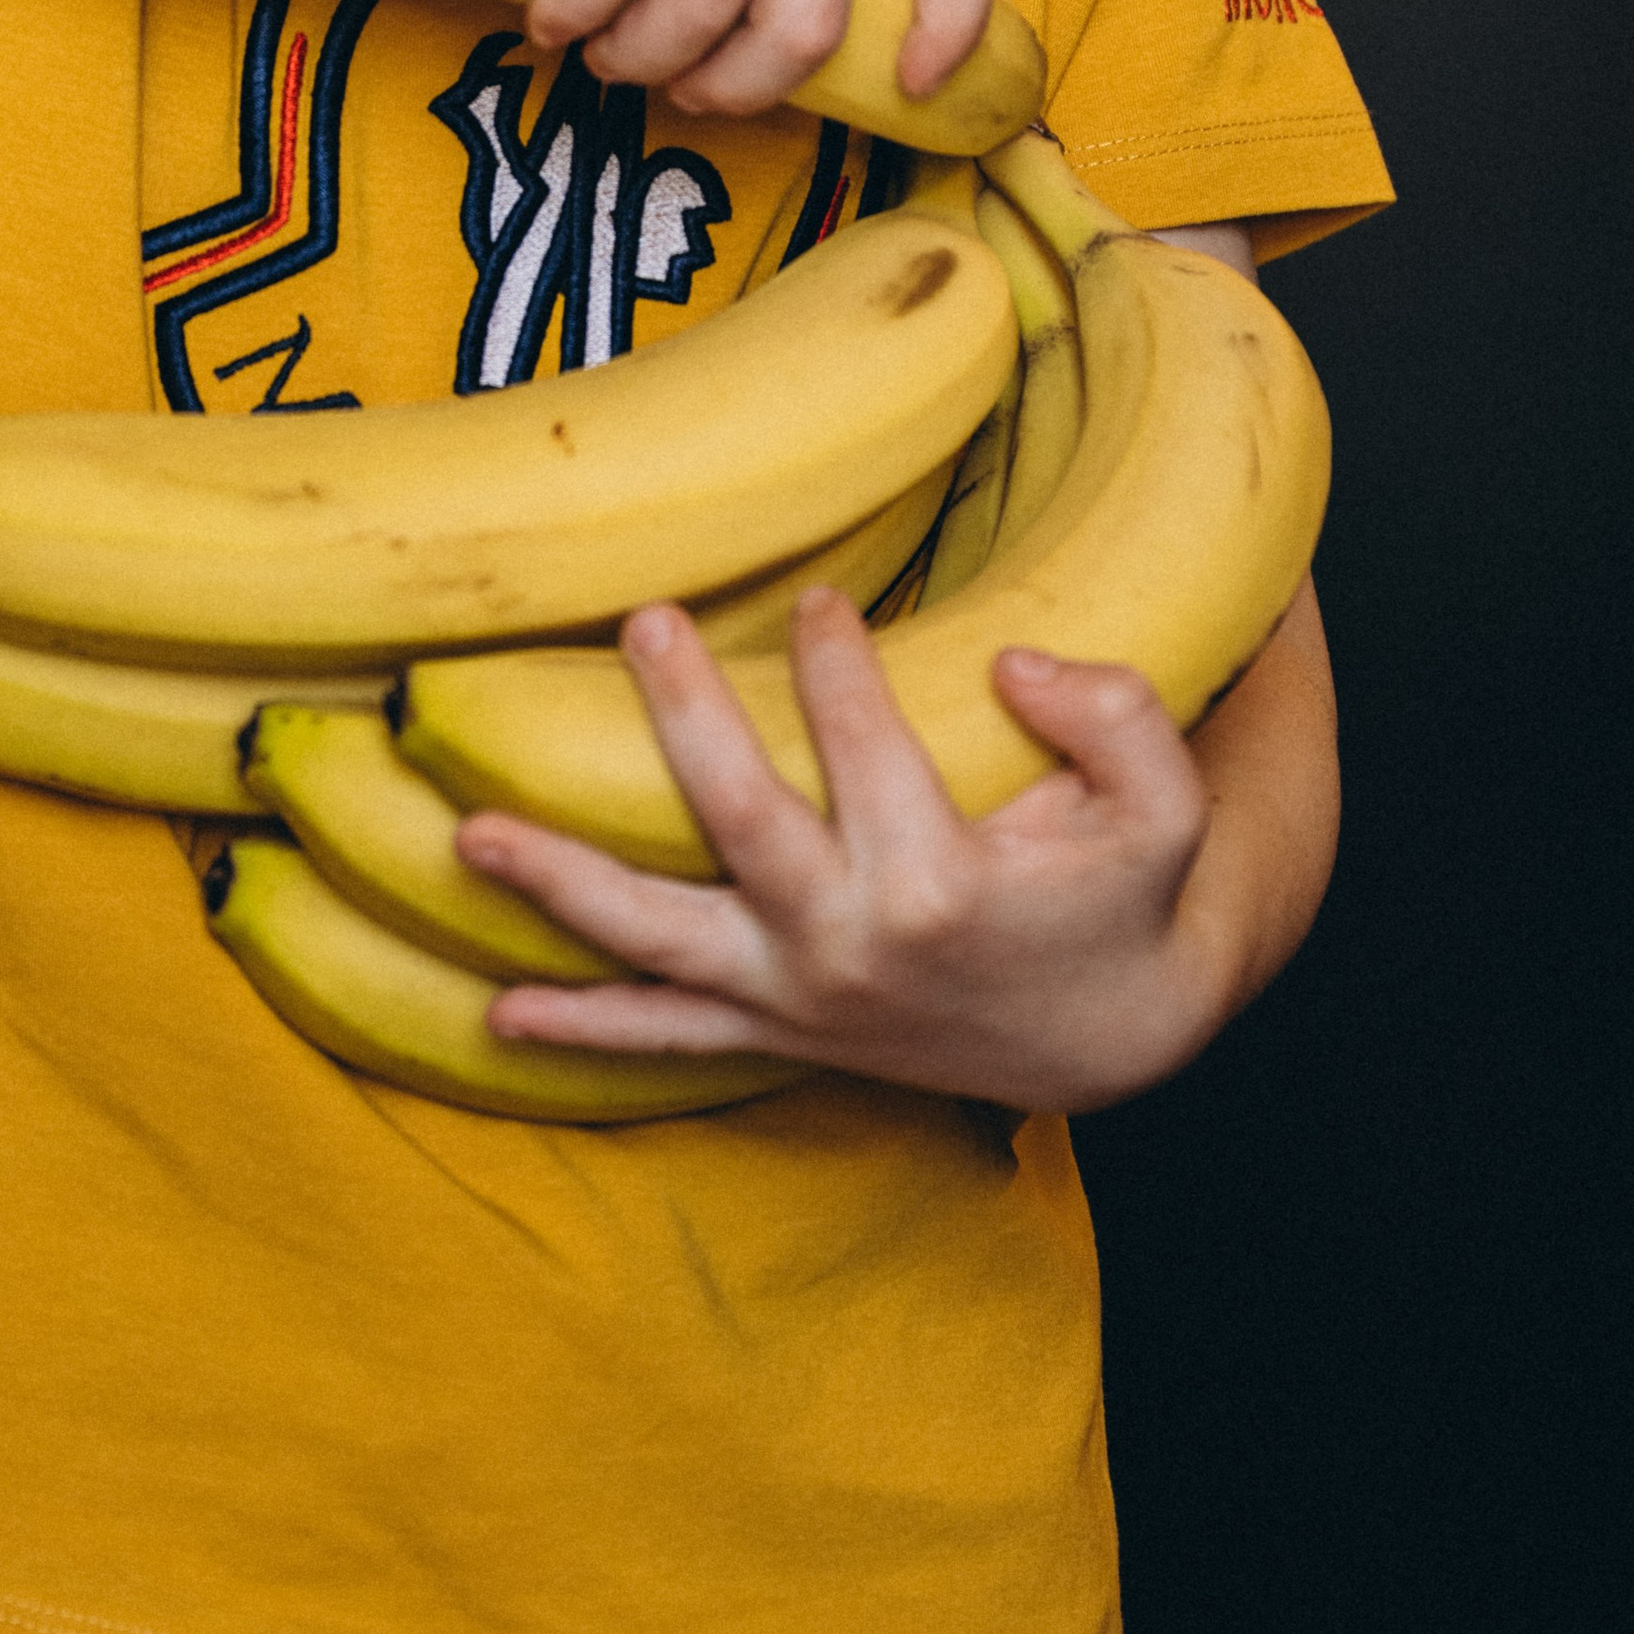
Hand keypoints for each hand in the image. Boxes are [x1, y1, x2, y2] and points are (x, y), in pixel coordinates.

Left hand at [455, 587, 1236, 1113]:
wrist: (1110, 1038)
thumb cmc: (1124, 900)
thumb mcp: (1164, 809)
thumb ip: (1117, 715)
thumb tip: (1015, 661)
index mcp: (940, 883)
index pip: (861, 741)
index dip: (836, 660)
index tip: (822, 595)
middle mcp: (850, 946)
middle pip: (737, 821)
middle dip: (683, 719)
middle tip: (641, 624)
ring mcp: (800, 999)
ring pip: (659, 941)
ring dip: (560, 885)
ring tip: (469, 835)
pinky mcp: (778, 1033)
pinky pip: (664, 1039)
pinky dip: (582, 1029)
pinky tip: (498, 1014)